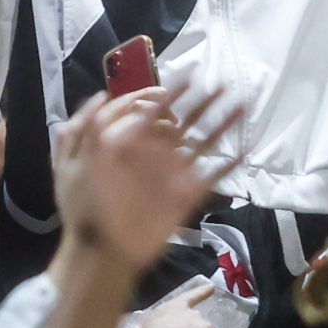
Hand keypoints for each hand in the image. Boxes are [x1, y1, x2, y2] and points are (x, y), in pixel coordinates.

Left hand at [55, 85, 244, 271]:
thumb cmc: (90, 208)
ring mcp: (175, 175)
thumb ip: (93, 131)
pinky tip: (246, 150)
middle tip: (221, 82)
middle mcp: (158, 156)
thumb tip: (106, 98)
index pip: (154, 111)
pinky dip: (230, 165)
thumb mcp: (82, 164)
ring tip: (241, 105)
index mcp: (135, 145)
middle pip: (185, 123)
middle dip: (203, 103)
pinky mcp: (187, 196)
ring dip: (223, 125)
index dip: (169, 93)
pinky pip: (213, 178)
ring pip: (204, 144)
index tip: (186, 77)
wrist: (102, 249)